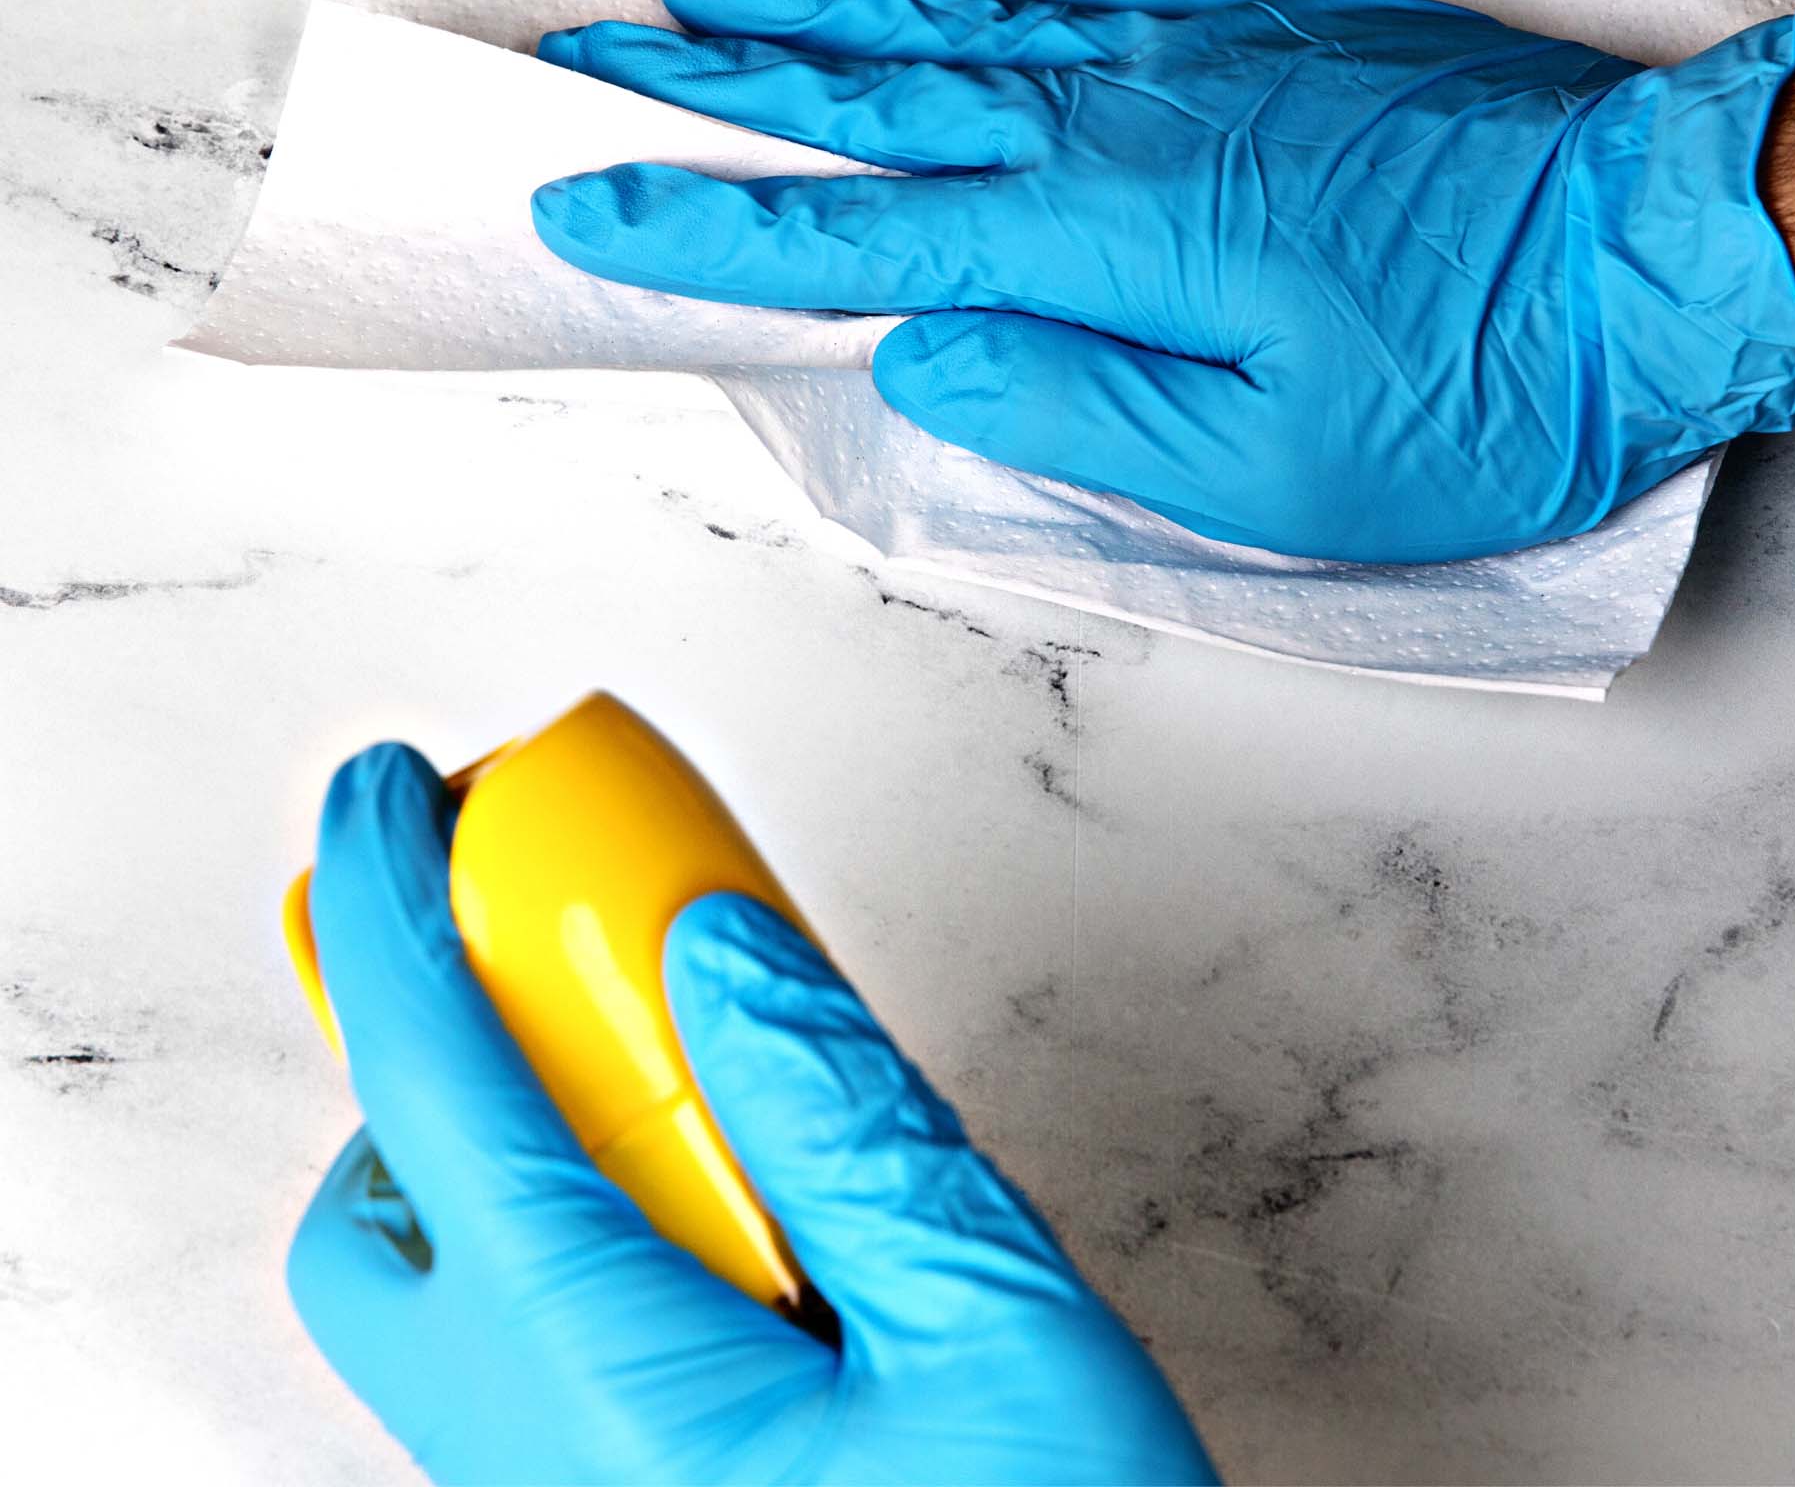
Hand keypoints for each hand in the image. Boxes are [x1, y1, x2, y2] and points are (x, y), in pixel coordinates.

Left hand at [288, 743, 1215, 1486]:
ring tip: (684, 1056)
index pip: (441, 1097)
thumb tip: (718, 948)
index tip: (385, 792)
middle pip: (386, 1217)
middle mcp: (541, 1461)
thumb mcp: (992, 1325)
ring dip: (531, 1124)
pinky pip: (547, 1328)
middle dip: (432, 1048)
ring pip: (462, 1278)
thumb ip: (844, 1120)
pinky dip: (594, 1207)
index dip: (391, 914)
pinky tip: (736, 1187)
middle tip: (548, 932)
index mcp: (603, 1398)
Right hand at [529, 0, 1794, 565]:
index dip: (708, 224)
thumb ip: (1071, 416)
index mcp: (1095, 243)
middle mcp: (1112, 126)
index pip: (852, 234)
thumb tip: (935, 359)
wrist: (1641, 253)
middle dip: (719, 89)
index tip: (592, 202)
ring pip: (955, 26)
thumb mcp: (1262, 474)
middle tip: (599, 60)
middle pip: (873, 101)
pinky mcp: (1248, 31)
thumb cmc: (1471, 385)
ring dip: (818, 13)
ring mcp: (1179, 61)